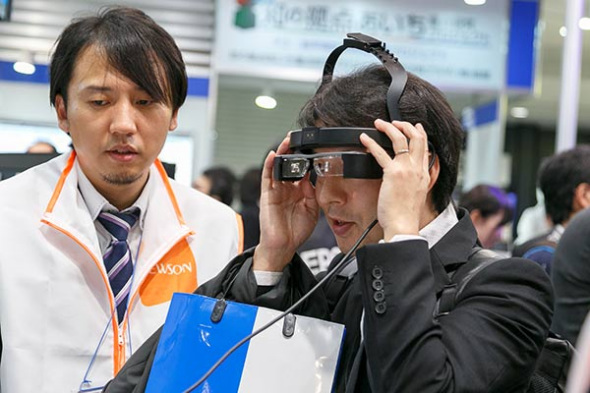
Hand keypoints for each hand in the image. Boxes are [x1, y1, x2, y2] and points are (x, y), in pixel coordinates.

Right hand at [254, 135, 319, 271]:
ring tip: (288, 139)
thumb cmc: (296, 230)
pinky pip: (267, 177)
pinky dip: (269, 165)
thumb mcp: (312, 209)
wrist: (283, 246)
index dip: (308, 159)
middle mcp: (287, 188)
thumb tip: (311, 177)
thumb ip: (312, 192)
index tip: (316, 147)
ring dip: (282, 152)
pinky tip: (274, 155)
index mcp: (298, 191)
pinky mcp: (267, 194)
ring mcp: (276, 190)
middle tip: (300, 136)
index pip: (303, 170)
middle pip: (290, 165)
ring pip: (278, 166)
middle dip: (294, 150)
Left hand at [360, 120, 432, 239]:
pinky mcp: (392, 174)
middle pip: (416, 137)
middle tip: (394, 121)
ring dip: (388, 128)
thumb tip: (405, 177)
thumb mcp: (416, 194)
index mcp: (423, 173)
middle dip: (405, 125)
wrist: (403, 225)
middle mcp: (417, 168)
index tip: (415, 126)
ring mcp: (406, 169)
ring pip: (400, 139)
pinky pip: (381, 153)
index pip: (425, 147)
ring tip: (378, 124)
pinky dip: (371, 143)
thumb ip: (414, 182)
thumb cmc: (406, 214)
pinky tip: (364, 138)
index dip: (420, 133)